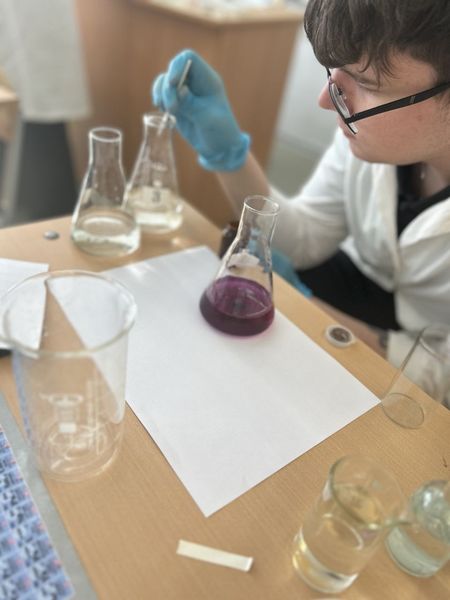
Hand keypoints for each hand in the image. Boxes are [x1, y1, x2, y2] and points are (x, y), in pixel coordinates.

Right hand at [152, 49, 249, 170]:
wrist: (220, 148)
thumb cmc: (220, 131)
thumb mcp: (207, 119)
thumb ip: (192, 104)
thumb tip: (179, 90)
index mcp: (207, 80)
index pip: (189, 58)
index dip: (177, 66)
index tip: (173, 83)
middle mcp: (195, 82)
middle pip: (173, 69)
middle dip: (167, 88)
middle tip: (173, 109)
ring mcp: (185, 92)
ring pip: (164, 82)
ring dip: (161, 94)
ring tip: (169, 111)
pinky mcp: (177, 103)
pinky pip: (162, 94)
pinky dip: (159, 100)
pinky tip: (163, 111)